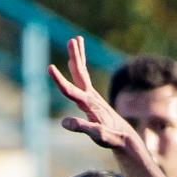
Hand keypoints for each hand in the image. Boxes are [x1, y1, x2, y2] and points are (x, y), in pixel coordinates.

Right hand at [48, 37, 141, 156]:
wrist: (126, 137)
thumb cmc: (112, 138)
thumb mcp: (99, 136)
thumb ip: (83, 128)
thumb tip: (64, 123)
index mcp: (90, 105)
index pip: (71, 91)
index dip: (60, 80)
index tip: (50, 67)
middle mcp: (91, 96)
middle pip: (80, 74)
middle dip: (76, 57)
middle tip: (72, 40)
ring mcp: (93, 95)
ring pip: (82, 73)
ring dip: (78, 56)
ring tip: (75, 39)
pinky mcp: (93, 98)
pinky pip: (84, 78)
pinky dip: (78, 67)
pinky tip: (74, 62)